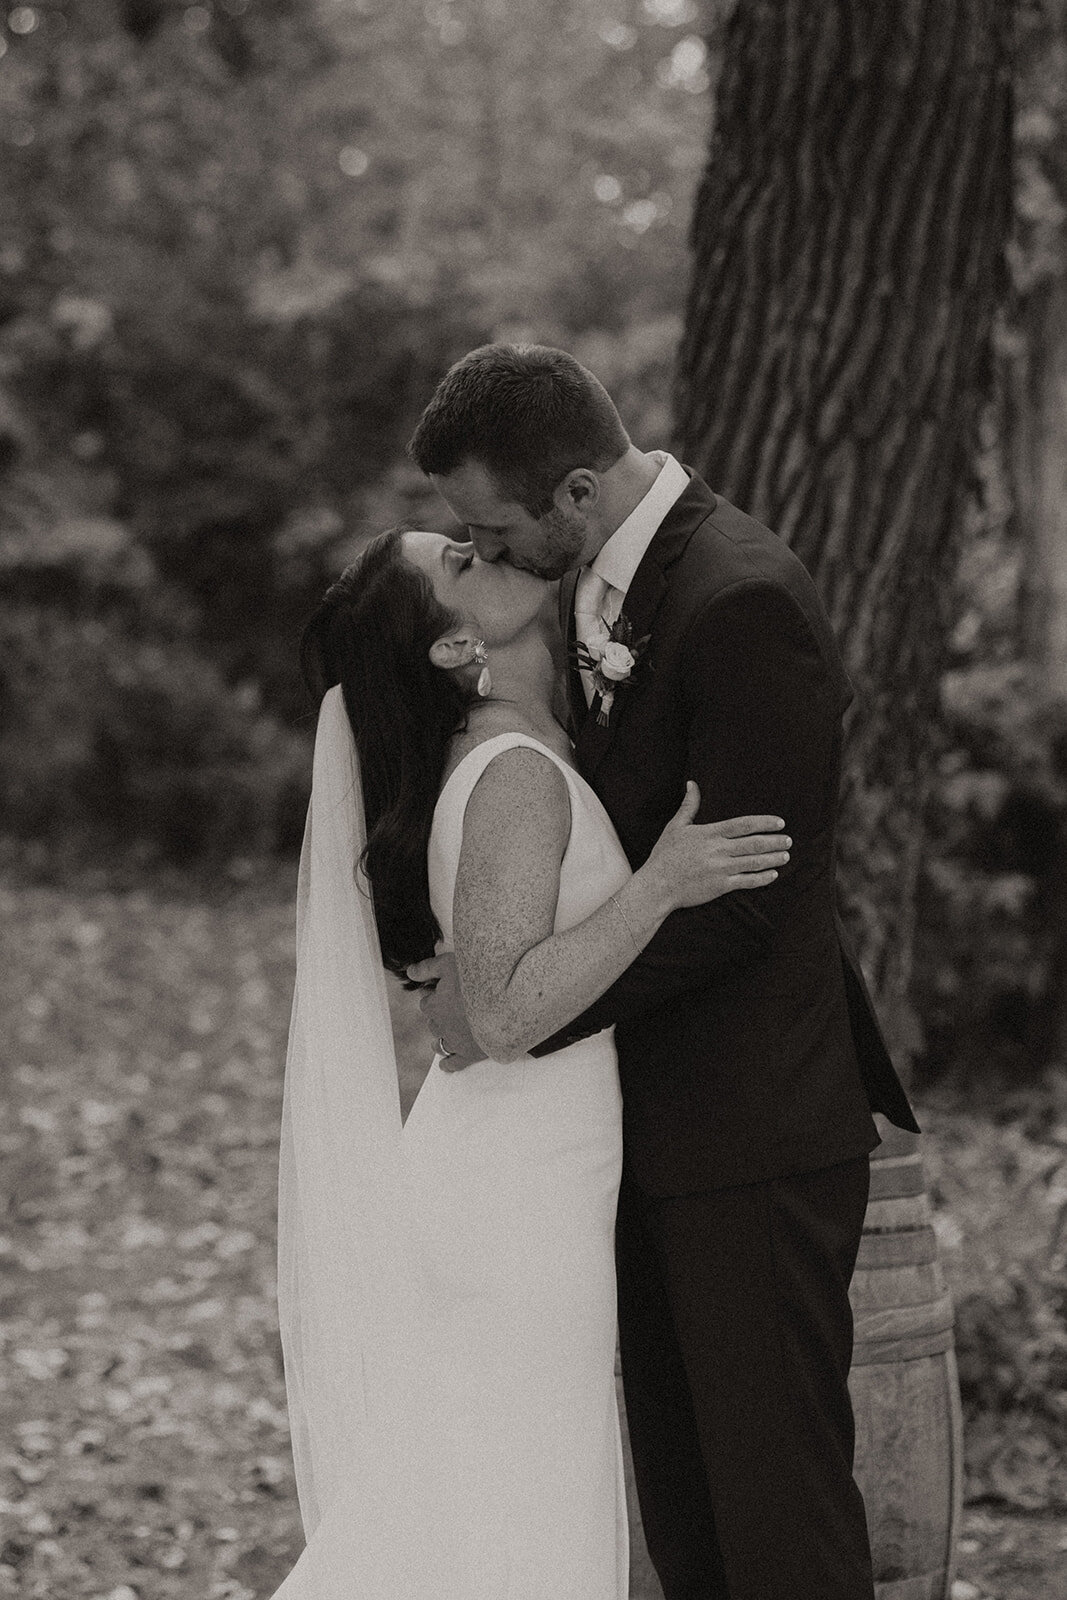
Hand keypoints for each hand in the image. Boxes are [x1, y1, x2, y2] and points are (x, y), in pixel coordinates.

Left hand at [404, 952, 482, 1071]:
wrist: (504, 1000)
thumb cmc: (476, 979)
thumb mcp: (448, 964)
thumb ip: (427, 968)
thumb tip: (410, 972)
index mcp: (434, 1005)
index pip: (427, 1002)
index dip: (435, 996)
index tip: (444, 992)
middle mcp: (440, 1025)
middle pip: (433, 1022)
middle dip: (440, 1016)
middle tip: (455, 1007)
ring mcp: (454, 1041)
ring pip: (439, 1043)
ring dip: (441, 1038)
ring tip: (449, 1033)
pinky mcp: (469, 1053)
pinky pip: (454, 1063)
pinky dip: (448, 1064)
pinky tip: (445, 1065)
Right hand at [643, 782, 789, 911]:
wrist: (657, 885)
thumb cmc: (665, 855)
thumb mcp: (675, 826)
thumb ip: (689, 805)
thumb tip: (692, 784)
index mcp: (709, 834)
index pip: (743, 825)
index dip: (764, 823)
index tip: (780, 823)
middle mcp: (718, 850)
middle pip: (753, 843)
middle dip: (774, 841)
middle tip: (788, 840)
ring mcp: (720, 869)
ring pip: (753, 862)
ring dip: (772, 858)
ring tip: (785, 855)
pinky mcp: (720, 886)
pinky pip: (746, 882)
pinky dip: (762, 878)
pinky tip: (773, 874)